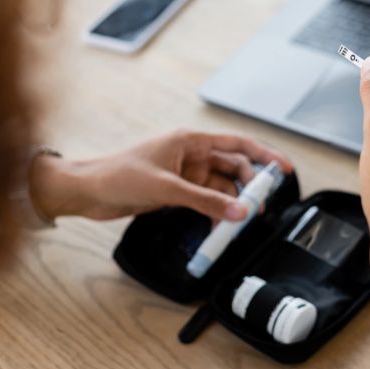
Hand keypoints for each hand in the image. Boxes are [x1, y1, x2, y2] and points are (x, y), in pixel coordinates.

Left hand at [29, 130, 292, 220]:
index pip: (238, 144)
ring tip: (239, 222)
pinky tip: (219, 227)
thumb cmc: (116, 175)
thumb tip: (238, 212)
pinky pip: (207, 202)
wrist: (85, 192)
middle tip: (261, 205)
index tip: (284, 170)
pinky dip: (216, 214)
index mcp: (190, 141)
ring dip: (231, 204)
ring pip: (221, 188)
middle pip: (234, 168)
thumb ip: (205, 202)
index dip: (264, 156)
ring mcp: (185, 174)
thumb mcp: (166, 188)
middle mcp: (191, 155)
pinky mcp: (177, 192)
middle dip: (250, 186)